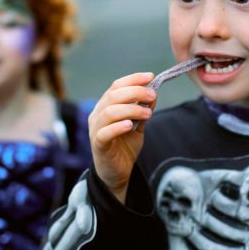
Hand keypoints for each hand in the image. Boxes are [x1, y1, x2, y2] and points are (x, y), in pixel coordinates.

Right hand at [89, 72, 156, 201]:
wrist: (117, 172)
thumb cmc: (124, 146)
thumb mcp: (138, 125)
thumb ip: (143, 110)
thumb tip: (153, 93)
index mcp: (106, 106)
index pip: (116, 86)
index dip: (133, 79)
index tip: (150, 76)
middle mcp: (98, 114)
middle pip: (113, 95)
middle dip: (135, 92)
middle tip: (152, 95)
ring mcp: (95, 129)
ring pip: (109, 112)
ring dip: (131, 109)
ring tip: (147, 113)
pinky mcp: (98, 144)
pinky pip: (105, 132)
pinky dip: (118, 126)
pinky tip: (131, 125)